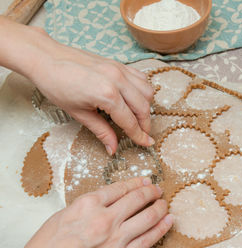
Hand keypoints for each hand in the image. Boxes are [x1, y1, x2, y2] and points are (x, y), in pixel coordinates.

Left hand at [0, 17, 153, 154]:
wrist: (46, 58)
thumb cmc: (57, 85)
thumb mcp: (79, 113)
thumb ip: (101, 131)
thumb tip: (113, 148)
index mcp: (107, 95)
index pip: (130, 121)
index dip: (139, 135)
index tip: (146, 143)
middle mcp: (118, 80)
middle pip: (143, 107)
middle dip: (145, 124)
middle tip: (142, 134)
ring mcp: (120, 69)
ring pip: (147, 91)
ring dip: (146, 106)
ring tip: (139, 117)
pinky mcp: (118, 63)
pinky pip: (141, 77)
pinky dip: (143, 90)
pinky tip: (136, 98)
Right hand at [8, 177, 172, 247]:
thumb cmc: (48, 246)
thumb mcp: (65, 213)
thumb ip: (90, 203)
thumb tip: (111, 197)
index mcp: (88, 204)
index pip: (120, 188)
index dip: (136, 182)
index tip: (144, 180)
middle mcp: (104, 219)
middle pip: (137, 199)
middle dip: (151, 192)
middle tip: (157, 189)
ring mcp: (115, 239)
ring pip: (147, 217)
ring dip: (159, 207)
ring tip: (164, 203)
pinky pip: (148, 240)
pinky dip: (161, 228)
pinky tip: (168, 220)